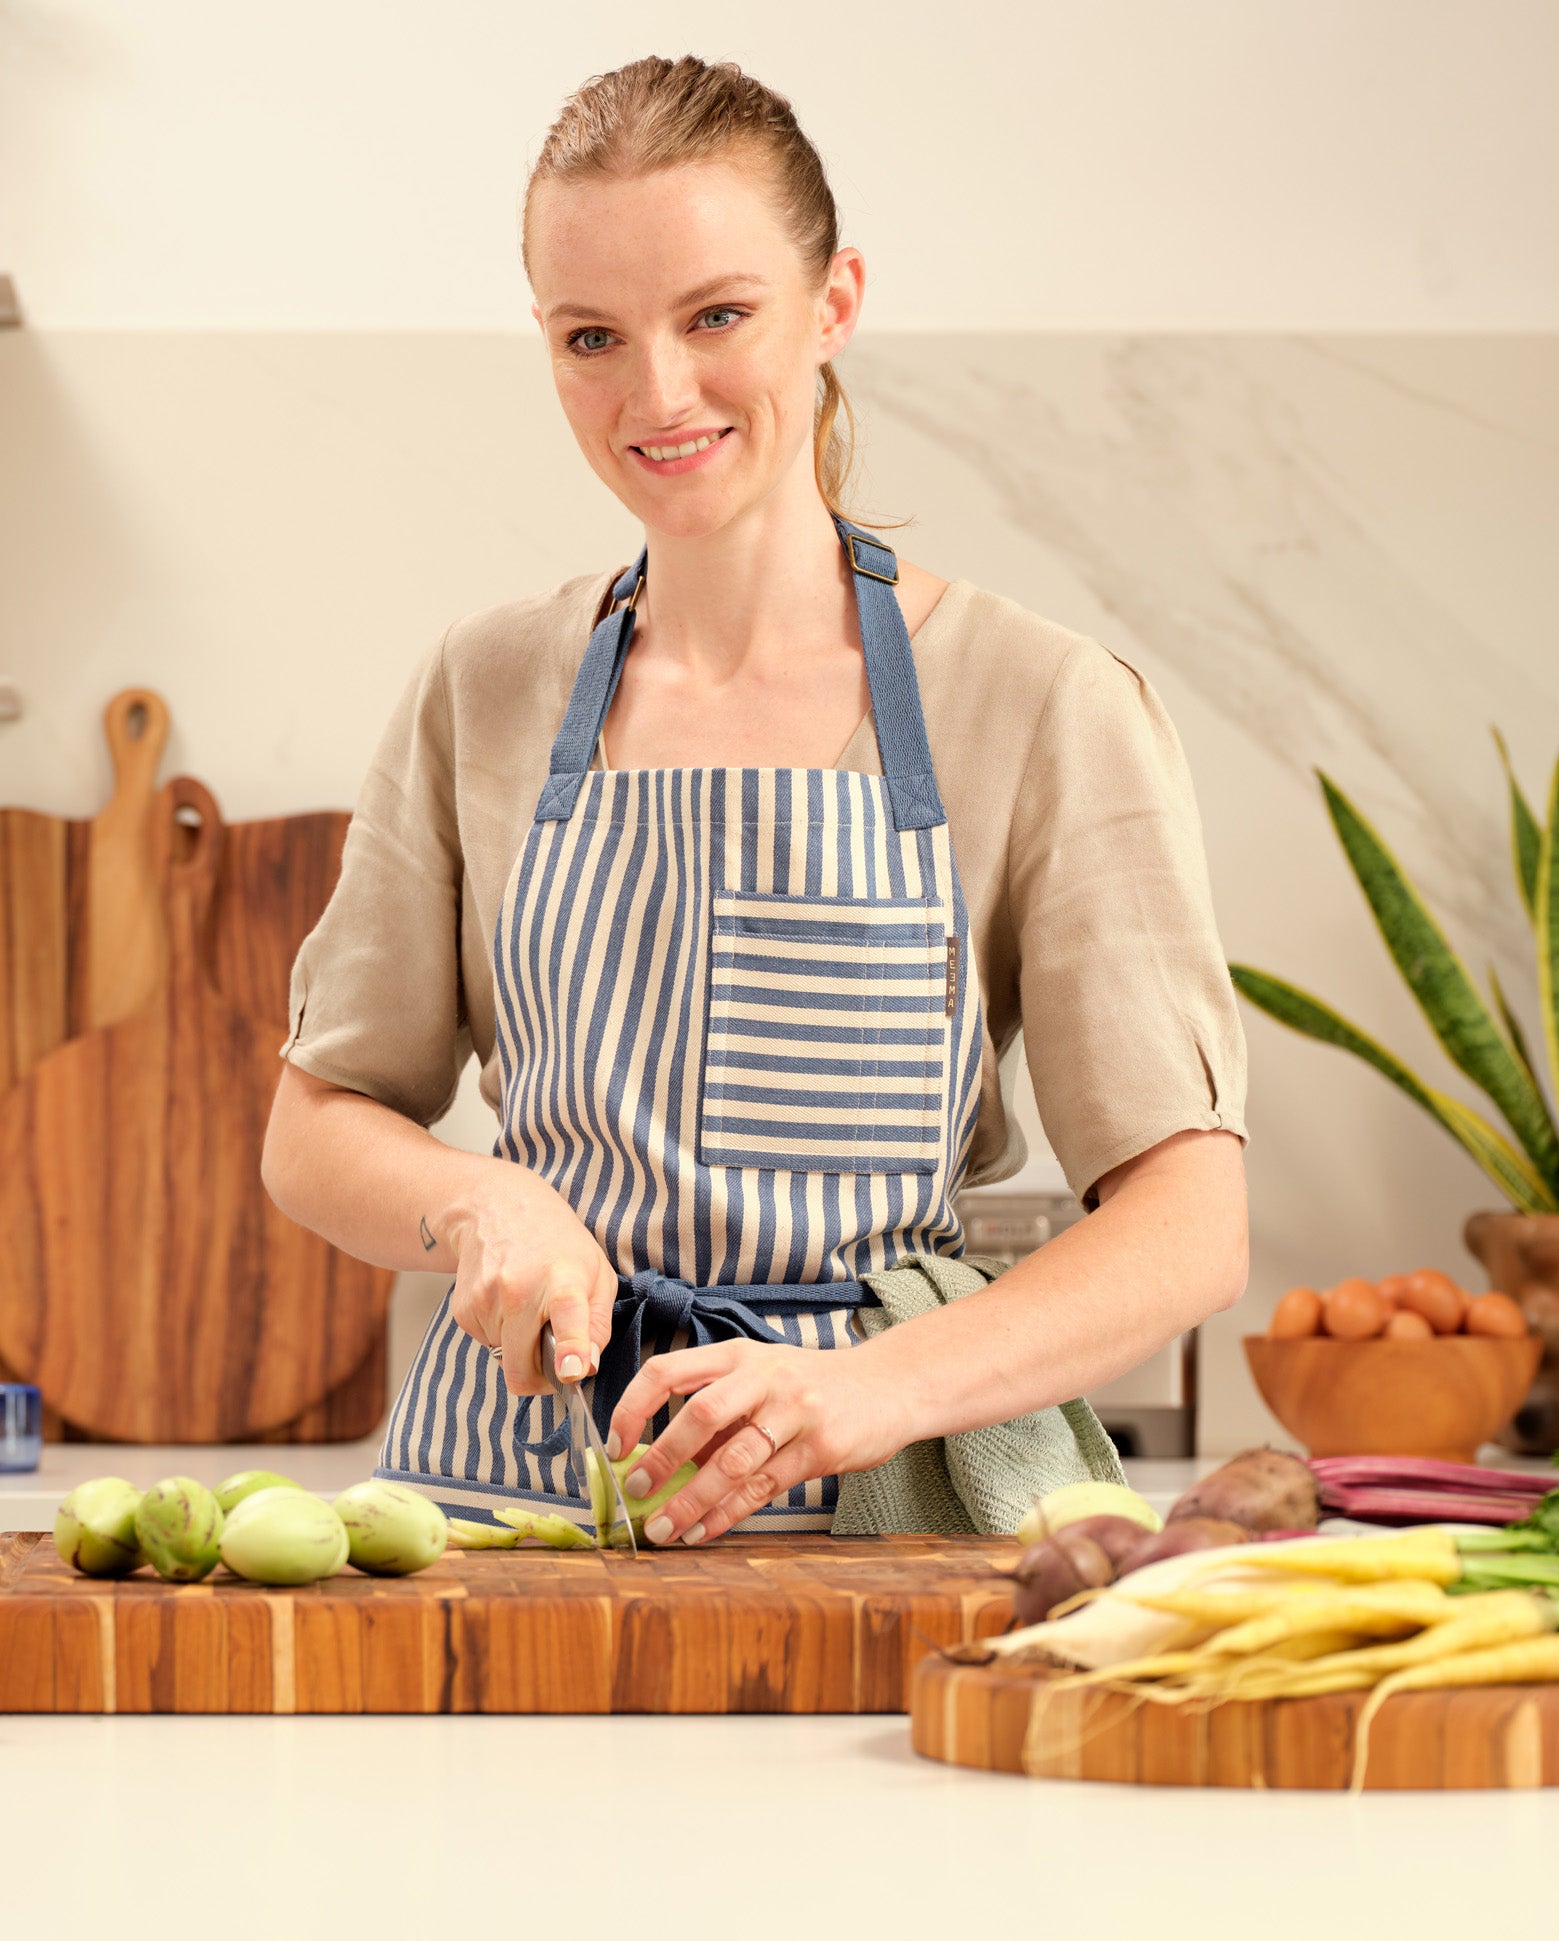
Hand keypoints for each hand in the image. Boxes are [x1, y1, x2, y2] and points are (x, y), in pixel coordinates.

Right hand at [441, 1162, 619, 1397]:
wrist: (496, 1209)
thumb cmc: (556, 1243)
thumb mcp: (597, 1273)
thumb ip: (599, 1324)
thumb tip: (586, 1367)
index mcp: (563, 1278)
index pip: (567, 1315)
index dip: (571, 1348)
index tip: (571, 1371)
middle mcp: (518, 1290)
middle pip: (522, 1368)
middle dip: (539, 1378)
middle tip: (554, 1359)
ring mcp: (485, 1300)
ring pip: (504, 1360)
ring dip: (520, 1349)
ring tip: (528, 1308)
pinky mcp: (463, 1310)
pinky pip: (487, 1346)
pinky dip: (501, 1336)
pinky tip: (507, 1303)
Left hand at [604, 1338, 905, 1544]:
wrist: (888, 1386)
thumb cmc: (811, 1388)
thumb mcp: (760, 1381)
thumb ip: (717, 1415)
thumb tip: (657, 1466)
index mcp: (737, 1355)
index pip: (668, 1371)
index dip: (633, 1408)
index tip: (614, 1446)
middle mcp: (764, 1376)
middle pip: (700, 1414)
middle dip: (660, 1458)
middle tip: (635, 1491)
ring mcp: (795, 1411)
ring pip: (733, 1461)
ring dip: (692, 1500)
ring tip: (665, 1529)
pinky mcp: (821, 1447)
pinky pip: (764, 1487)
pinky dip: (728, 1514)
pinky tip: (704, 1530)